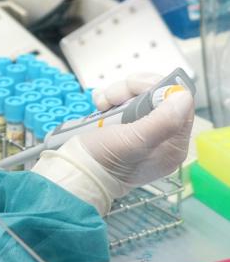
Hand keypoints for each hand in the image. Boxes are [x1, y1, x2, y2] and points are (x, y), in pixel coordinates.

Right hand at [82, 73, 193, 187]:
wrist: (76, 173)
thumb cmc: (102, 163)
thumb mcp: (133, 142)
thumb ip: (163, 121)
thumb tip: (184, 98)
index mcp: (171, 146)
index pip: (179, 104)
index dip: (158, 89)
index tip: (136, 89)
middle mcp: (160, 138)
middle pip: (157, 96)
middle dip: (132, 91)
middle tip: (114, 97)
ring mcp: (140, 131)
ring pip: (137, 96)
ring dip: (117, 94)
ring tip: (103, 105)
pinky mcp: (123, 126)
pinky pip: (123, 102)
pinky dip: (109, 100)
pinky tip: (100, 107)